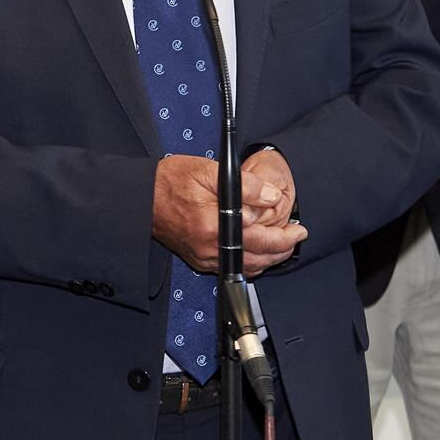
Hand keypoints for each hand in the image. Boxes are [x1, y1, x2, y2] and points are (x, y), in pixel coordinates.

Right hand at [151, 155, 305, 275]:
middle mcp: (209, 248)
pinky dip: (250, 263)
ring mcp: (203, 257)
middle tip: (297, 237)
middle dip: (283, 250)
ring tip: (283, 245)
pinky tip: (258, 251)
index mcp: (213, 226)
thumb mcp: (207, 171)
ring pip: (247, 268)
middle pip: (258, 259)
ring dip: (269, 259)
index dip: (286, 236)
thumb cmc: (168, 181)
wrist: (140, 198)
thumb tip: (272, 196)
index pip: (262, 239)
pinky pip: (232, 267)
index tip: (299, 228)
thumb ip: (245, 185)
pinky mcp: (198, 259)